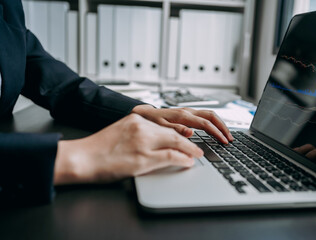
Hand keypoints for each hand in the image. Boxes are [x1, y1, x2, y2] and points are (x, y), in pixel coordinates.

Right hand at [54, 114, 203, 184]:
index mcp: (135, 120)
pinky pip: (170, 156)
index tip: (186, 135)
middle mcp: (141, 127)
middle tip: (197, 147)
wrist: (81, 158)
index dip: (178, 132)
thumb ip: (137, 132)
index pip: (164, 125)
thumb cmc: (97, 148)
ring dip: (190, 150)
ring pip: (175, 142)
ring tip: (196, 154)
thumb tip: (154, 141)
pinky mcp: (143, 158)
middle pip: (173, 132)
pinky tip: (188, 162)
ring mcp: (143, 142)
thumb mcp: (120, 132)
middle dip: (188, 140)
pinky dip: (182, 159)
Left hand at [131, 105, 232, 143]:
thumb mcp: (160, 128)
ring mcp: (189, 112)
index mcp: (183, 116)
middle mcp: (188, 112)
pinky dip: (214, 123)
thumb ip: (176, 130)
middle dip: (223, 127)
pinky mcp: (188, 114)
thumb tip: (190, 132)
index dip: (217, 133)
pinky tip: (216, 131)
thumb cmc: (151, 122)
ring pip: (210, 115)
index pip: (206, 124)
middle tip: (230, 139)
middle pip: (212, 116)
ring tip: (227, 136)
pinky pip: (205, 116)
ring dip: (220, 124)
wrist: (144, 114)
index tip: (224, 142)